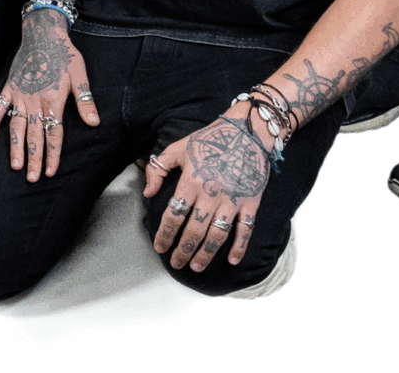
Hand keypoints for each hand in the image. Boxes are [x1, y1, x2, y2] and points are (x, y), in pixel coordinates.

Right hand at [0, 12, 98, 179]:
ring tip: (15, 165)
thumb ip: (85, 100)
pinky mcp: (9, 87)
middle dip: (34, 158)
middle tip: (31, 178)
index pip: (53, 133)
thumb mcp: (80, 75)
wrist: (42, 33)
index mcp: (53, 100)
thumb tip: (94, 123)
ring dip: (15, 146)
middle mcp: (34, 101)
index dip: (52, 154)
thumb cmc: (64, 54)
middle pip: (34, 135)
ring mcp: (19, 95)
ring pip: (16, 126)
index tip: (49, 171)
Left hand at [145, 112, 270, 271]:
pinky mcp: (251, 202)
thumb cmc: (209, 140)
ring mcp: (233, 200)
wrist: (246, 132)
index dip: (164, 235)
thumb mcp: (177, 148)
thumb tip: (148, 192)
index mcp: (191, 182)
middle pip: (194, 230)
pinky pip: (245, 229)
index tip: (159, 247)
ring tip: (196, 267)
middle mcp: (212, 195)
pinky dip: (240, 247)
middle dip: (183, 251)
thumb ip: (158, 168)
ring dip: (206, 254)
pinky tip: (232, 260)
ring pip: (217, 235)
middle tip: (176, 263)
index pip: (173, 215)